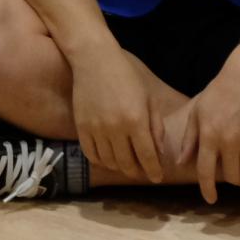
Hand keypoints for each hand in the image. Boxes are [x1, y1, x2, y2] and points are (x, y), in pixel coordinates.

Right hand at [68, 42, 166, 180]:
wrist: (94, 61)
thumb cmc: (127, 77)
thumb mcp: (149, 99)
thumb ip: (155, 127)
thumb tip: (158, 152)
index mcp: (136, 120)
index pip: (147, 156)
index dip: (154, 170)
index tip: (157, 178)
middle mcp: (115, 128)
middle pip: (127, 163)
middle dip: (137, 172)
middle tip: (143, 172)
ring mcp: (96, 129)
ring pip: (109, 162)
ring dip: (120, 168)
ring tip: (126, 165)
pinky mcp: (81, 127)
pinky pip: (91, 154)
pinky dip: (101, 161)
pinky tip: (108, 159)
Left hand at [185, 48, 239, 202]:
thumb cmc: (220, 91)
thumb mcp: (198, 111)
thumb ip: (189, 138)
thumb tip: (180, 162)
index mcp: (208, 135)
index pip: (205, 171)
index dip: (207, 189)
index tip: (211, 199)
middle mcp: (228, 141)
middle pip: (231, 176)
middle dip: (233, 182)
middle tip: (235, 178)